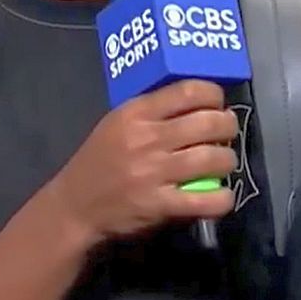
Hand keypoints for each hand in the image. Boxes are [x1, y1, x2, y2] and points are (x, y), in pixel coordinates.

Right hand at [43, 79, 237, 249]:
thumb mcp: (117, 123)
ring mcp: (153, 173)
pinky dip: (222, 198)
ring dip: (228, 161)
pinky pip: (205, 200)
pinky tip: (221, 196)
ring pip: (213, 158)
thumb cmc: (100, 161)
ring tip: (223, 163)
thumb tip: (200, 101)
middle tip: (226, 134)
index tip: (218, 105)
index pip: (189, 91)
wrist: (72, 208)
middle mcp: (146, 139)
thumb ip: (154, 110)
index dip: (214, 95)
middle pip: (209, 123)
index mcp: (136, 114)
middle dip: (228, 127)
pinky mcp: (158, 205)